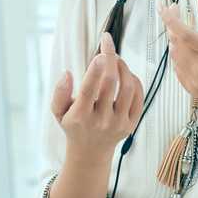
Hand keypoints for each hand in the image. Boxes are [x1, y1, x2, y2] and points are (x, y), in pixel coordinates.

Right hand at [51, 32, 142, 161]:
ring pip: (128, 88)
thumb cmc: (74, 125)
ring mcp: (119, 123)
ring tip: (116, 59)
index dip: (95, 69)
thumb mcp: (58, 111)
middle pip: (110, 83)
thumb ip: (59, 92)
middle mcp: (101, 121)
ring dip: (124, 67)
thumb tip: (67, 74)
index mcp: (80, 116)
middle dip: (111, 59)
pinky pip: (138, 97)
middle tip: (108, 45)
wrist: (90, 152)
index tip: (100, 53)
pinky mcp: (132, 123)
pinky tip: (126, 74)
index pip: (89, 90)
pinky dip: (134, 80)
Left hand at [159, 4, 197, 113]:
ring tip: (182, 31)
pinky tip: (186, 50)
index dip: (171, 20)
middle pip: (176, 42)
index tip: (165, 8)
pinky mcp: (191, 87)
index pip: (186, 35)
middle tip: (175, 11)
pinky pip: (176, 68)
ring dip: (174, 39)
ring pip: (174, 54)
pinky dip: (177, 55)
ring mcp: (195, 79)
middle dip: (172, 24)